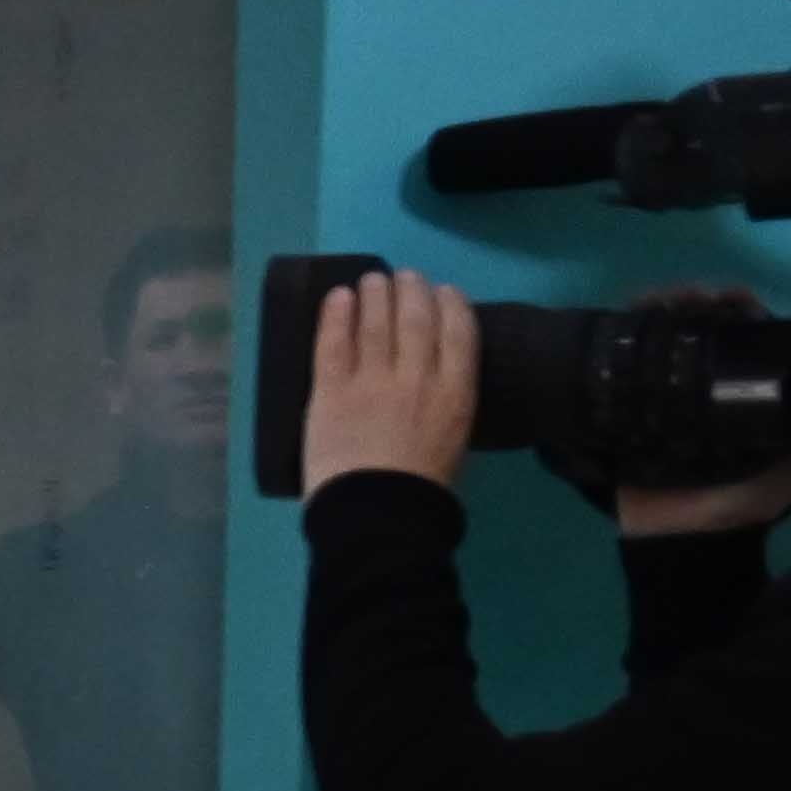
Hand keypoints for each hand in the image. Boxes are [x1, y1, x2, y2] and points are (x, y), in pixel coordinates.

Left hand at [303, 267, 479, 491]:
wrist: (378, 513)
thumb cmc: (420, 488)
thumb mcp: (455, 439)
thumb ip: (447, 402)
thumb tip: (438, 378)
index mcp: (456, 392)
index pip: (459, 331)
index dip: (450, 304)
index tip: (443, 291)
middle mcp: (418, 377)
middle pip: (416, 319)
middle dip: (411, 291)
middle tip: (402, 278)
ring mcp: (373, 381)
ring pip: (376, 323)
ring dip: (375, 295)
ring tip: (371, 280)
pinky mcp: (331, 391)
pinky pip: (334, 343)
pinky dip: (336, 315)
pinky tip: (338, 297)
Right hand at [609, 291, 790, 538]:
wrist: (680, 540)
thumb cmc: (739, 505)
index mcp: (748, 391)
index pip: (750, 336)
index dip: (744, 311)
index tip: (737, 299)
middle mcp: (709, 382)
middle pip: (706, 324)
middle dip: (703, 301)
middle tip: (699, 297)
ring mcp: (666, 388)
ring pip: (667, 331)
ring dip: (668, 306)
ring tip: (667, 300)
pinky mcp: (627, 400)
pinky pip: (627, 356)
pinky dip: (630, 326)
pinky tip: (635, 309)